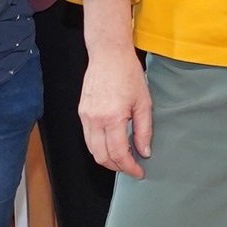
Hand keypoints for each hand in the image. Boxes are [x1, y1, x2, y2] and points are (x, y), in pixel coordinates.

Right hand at [80, 44, 152, 178]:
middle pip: (102, 157)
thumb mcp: (143, 102)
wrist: (108, 54)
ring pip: (92, 150)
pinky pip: (88, 138)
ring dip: (107, 159)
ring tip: (123, 159)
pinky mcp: (82, 112)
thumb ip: (144, 130)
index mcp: (112, 118)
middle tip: (131, 168)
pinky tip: (112, 145)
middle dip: (117, 167)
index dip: (129, 167)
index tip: (139, 172)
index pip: (119, 154)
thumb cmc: (128, 74)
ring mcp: (86, 116)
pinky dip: (99, 147)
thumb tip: (144, 152)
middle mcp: (95, 120)